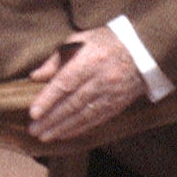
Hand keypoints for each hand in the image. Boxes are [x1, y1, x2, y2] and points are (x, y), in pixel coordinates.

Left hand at [26, 29, 150, 142]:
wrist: (143, 50)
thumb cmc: (105, 42)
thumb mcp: (79, 40)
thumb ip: (56, 59)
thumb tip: (35, 76)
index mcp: (89, 60)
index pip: (65, 83)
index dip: (48, 99)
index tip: (33, 112)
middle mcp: (101, 80)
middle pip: (73, 103)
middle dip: (52, 119)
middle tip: (34, 130)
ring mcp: (111, 94)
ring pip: (84, 115)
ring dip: (63, 128)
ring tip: (45, 136)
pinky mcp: (118, 104)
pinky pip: (96, 119)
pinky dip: (79, 128)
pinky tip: (65, 134)